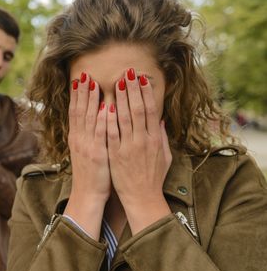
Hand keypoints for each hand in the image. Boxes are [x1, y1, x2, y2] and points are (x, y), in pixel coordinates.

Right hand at [64, 72, 110, 238]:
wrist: (87, 195)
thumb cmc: (91, 175)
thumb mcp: (87, 153)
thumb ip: (92, 136)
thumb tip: (97, 121)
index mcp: (78, 138)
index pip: (76, 111)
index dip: (78, 95)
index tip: (80, 79)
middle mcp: (79, 139)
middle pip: (79, 110)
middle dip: (82, 91)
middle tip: (84, 73)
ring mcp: (87, 145)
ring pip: (88, 117)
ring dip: (90, 99)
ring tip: (93, 82)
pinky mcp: (97, 153)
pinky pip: (100, 133)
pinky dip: (101, 119)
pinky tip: (104, 106)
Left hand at [107, 68, 171, 233]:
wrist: (142, 199)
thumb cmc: (153, 178)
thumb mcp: (164, 156)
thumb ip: (162, 137)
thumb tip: (159, 120)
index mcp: (154, 139)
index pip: (150, 110)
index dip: (145, 93)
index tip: (141, 78)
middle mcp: (142, 141)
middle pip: (137, 110)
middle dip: (132, 89)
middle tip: (127, 72)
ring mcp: (128, 147)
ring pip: (124, 118)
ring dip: (120, 98)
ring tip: (116, 81)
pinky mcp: (115, 155)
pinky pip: (111, 134)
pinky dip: (108, 119)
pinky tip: (105, 105)